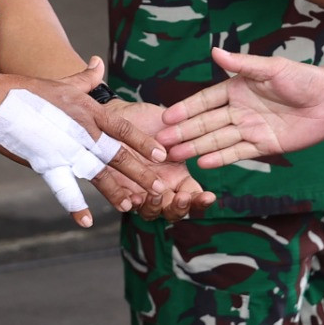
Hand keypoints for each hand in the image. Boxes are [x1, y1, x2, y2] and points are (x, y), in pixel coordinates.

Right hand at [29, 65, 211, 223]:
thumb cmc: (29, 91)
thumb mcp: (63, 82)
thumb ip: (86, 78)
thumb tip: (98, 62)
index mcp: (88, 112)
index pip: (123, 129)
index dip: (143, 142)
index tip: (162, 154)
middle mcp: (81, 131)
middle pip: (117, 154)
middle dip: (139, 172)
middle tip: (158, 188)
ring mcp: (65, 148)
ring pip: (97, 173)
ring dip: (115, 191)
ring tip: (130, 207)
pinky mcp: (46, 163)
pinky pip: (64, 187)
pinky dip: (75, 205)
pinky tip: (86, 221)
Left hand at [97, 101, 213, 219]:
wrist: (114, 112)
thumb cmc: (145, 118)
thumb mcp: (170, 126)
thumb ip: (184, 136)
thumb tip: (199, 143)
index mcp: (177, 174)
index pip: (193, 193)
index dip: (202, 199)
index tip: (209, 196)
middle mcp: (160, 186)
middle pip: (174, 210)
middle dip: (180, 208)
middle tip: (182, 198)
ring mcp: (139, 189)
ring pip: (151, 212)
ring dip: (155, 207)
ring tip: (155, 195)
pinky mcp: (117, 189)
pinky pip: (124, 204)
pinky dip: (130, 205)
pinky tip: (133, 198)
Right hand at [160, 49, 323, 167]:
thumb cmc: (303, 78)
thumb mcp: (272, 68)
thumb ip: (243, 64)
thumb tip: (215, 52)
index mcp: (238, 89)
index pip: (205, 101)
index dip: (186, 109)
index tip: (166, 117)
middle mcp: (240, 110)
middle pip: (207, 123)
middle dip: (184, 132)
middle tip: (162, 142)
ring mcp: (251, 129)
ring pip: (218, 140)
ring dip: (197, 147)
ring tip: (176, 155)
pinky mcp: (265, 145)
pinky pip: (239, 153)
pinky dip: (222, 158)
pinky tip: (204, 162)